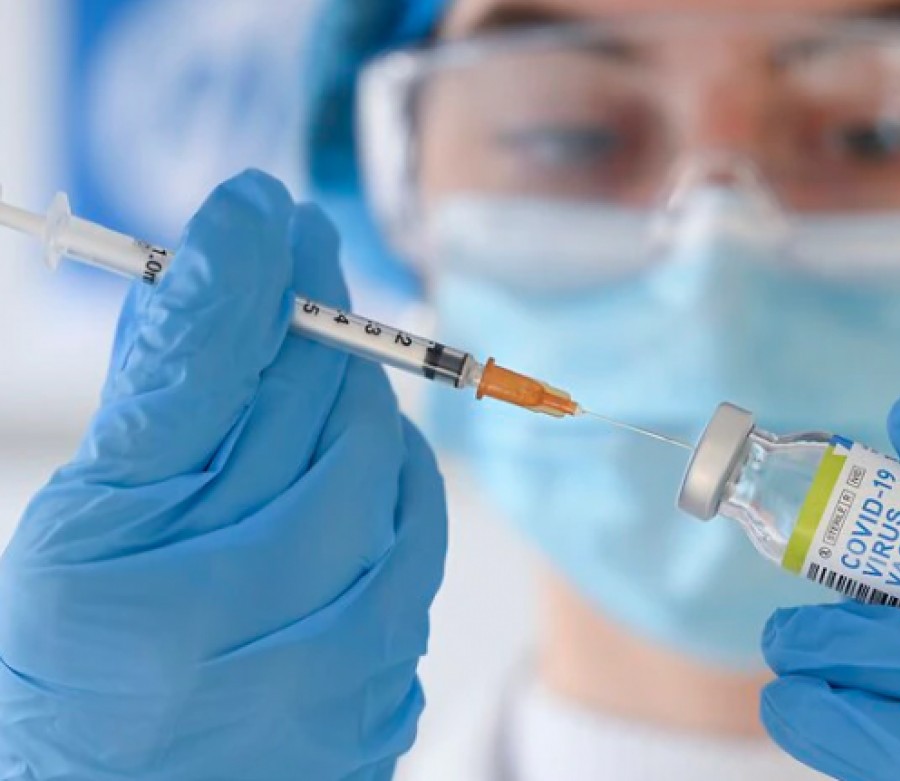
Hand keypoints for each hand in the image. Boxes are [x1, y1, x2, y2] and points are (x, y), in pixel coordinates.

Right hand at [0, 171, 447, 780]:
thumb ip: (150, 404)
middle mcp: (235, 619)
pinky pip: (415, 537)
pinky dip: (387, 486)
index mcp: (118, 569)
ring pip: (382, 459)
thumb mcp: (78, 530)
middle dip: (313, 311)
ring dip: (354, 396)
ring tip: (311, 376)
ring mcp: (328, 663)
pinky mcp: (386, 688)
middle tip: (300, 246)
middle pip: (315, 403)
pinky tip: (347, 480)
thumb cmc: (78, 671)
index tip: (258, 205)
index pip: (202, 376)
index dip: (238, 275)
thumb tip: (215, 275)